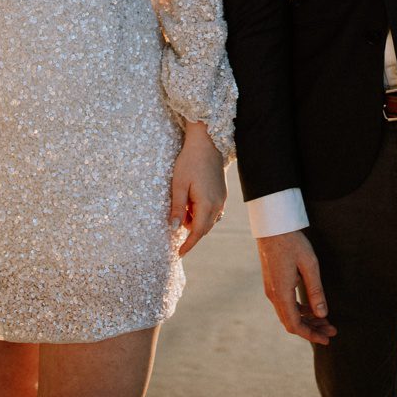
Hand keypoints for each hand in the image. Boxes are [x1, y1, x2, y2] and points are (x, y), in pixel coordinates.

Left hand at [168, 123, 226, 256]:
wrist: (207, 143)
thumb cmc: (190, 162)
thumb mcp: (178, 185)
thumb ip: (177, 208)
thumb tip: (174, 228)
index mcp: (207, 204)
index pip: (198, 232)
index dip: (188, 244)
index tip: (179, 254)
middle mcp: (218, 204)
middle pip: (204, 228)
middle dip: (191, 232)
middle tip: (176, 228)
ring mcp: (222, 198)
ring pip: (209, 220)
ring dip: (196, 221)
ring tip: (183, 209)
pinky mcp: (222, 193)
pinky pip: (212, 211)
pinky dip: (201, 213)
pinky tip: (192, 203)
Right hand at [256, 230, 334, 344]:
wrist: (272, 227)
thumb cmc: (292, 243)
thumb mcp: (310, 265)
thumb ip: (316, 291)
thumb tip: (323, 314)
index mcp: (282, 293)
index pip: (295, 325)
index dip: (311, 335)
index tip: (326, 339)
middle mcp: (274, 295)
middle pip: (292, 323)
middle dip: (312, 329)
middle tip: (331, 330)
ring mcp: (271, 290)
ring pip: (289, 315)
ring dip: (306, 320)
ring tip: (325, 320)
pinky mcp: (273, 284)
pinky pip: (286, 305)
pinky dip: (299, 311)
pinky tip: (312, 308)